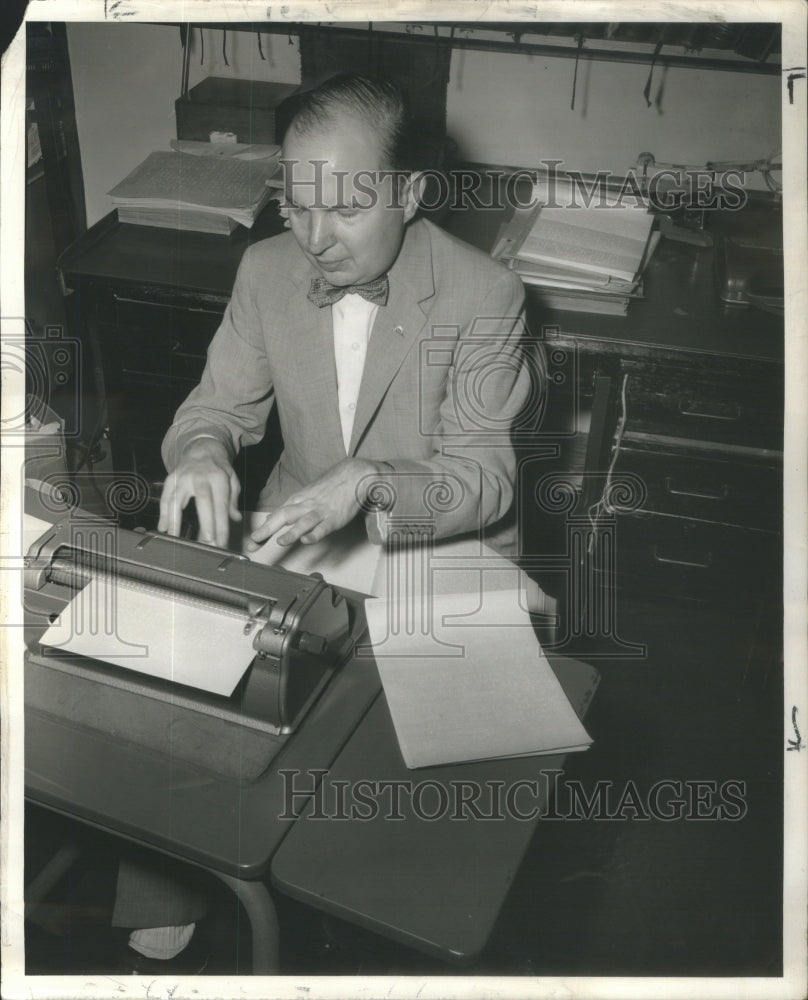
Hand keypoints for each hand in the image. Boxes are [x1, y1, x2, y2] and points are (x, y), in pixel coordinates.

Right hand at [157, 438, 240, 547]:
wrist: (202, 450)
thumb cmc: (219, 469)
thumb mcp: (232, 480)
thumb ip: (233, 500)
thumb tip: (235, 519)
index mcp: (218, 478)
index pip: (221, 505)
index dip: (221, 525)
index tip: (221, 543)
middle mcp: (200, 476)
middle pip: (202, 501)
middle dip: (205, 524)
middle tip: (207, 544)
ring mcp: (183, 477)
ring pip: (178, 499)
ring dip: (176, 521)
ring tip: (176, 540)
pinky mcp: (170, 479)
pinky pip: (165, 498)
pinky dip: (163, 514)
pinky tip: (163, 528)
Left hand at [245, 458, 385, 549]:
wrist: (352, 476)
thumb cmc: (328, 488)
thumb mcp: (304, 496)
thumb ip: (287, 509)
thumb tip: (269, 518)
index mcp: (296, 501)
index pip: (275, 516)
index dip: (262, 530)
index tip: (250, 542)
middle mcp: (305, 506)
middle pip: (283, 516)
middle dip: (267, 530)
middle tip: (254, 542)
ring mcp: (319, 512)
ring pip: (303, 522)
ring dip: (292, 532)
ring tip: (280, 542)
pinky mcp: (334, 519)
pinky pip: (323, 527)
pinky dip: (315, 534)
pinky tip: (307, 540)